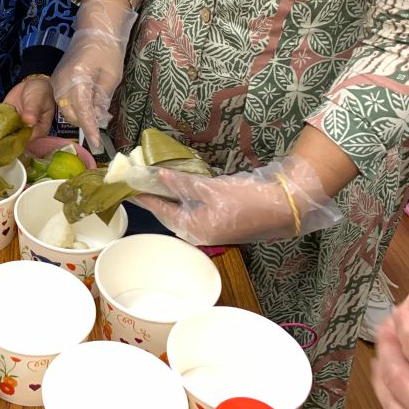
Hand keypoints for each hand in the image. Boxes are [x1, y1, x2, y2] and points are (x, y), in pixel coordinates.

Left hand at [4, 75, 54, 138]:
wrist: (32, 84)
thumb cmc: (40, 93)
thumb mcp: (38, 100)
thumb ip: (33, 110)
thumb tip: (29, 120)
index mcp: (39, 130)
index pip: (27, 139)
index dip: (17, 139)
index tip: (6, 136)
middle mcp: (26, 131)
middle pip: (15, 139)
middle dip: (4, 137)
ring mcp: (15, 126)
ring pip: (5, 133)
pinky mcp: (6, 119)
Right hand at [50, 0, 136, 149]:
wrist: (94, 30)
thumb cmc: (107, 50)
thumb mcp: (112, 76)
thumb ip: (103, 99)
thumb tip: (98, 119)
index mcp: (78, 78)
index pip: (82, 111)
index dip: (90, 129)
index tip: (97, 144)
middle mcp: (62, 82)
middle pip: (70, 113)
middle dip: (85, 123)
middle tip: (102, 126)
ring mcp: (57, 81)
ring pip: (66, 109)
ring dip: (80, 116)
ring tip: (97, 115)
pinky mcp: (58, 80)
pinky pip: (64, 101)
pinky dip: (75, 108)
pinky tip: (89, 106)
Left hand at [132, 153, 341, 245]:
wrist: (283, 207)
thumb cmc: (246, 199)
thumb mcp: (210, 188)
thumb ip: (182, 183)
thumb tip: (158, 176)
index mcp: (194, 228)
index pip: (160, 210)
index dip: (143, 197)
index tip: (125, 188)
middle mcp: (199, 233)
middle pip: (169, 213)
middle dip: (154, 196)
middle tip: (137, 180)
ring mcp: (210, 230)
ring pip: (181, 211)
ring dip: (168, 197)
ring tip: (153, 181)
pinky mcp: (220, 224)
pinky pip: (194, 211)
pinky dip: (184, 199)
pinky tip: (179, 187)